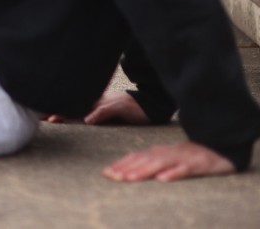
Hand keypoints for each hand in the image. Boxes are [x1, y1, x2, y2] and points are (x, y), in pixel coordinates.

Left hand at [44, 90, 149, 124]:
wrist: (147, 103)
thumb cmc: (124, 109)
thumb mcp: (105, 112)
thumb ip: (90, 114)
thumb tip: (76, 120)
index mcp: (90, 104)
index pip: (68, 107)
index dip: (52, 110)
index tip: (35, 116)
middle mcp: (94, 102)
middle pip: (70, 105)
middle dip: (53, 110)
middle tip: (37, 117)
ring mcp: (105, 102)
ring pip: (84, 106)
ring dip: (69, 112)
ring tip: (54, 119)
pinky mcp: (119, 106)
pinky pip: (107, 110)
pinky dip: (97, 114)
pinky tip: (89, 120)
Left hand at [102, 141, 233, 181]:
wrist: (221, 146)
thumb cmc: (190, 155)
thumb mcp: (168, 157)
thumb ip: (150, 162)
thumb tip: (129, 169)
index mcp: (159, 152)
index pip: (136, 157)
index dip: (120, 164)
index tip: (105, 173)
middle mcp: (167, 153)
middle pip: (144, 160)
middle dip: (126, 168)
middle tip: (111, 176)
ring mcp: (182, 158)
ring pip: (160, 164)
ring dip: (144, 171)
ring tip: (130, 178)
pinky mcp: (198, 164)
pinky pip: (184, 170)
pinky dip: (173, 173)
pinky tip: (163, 179)